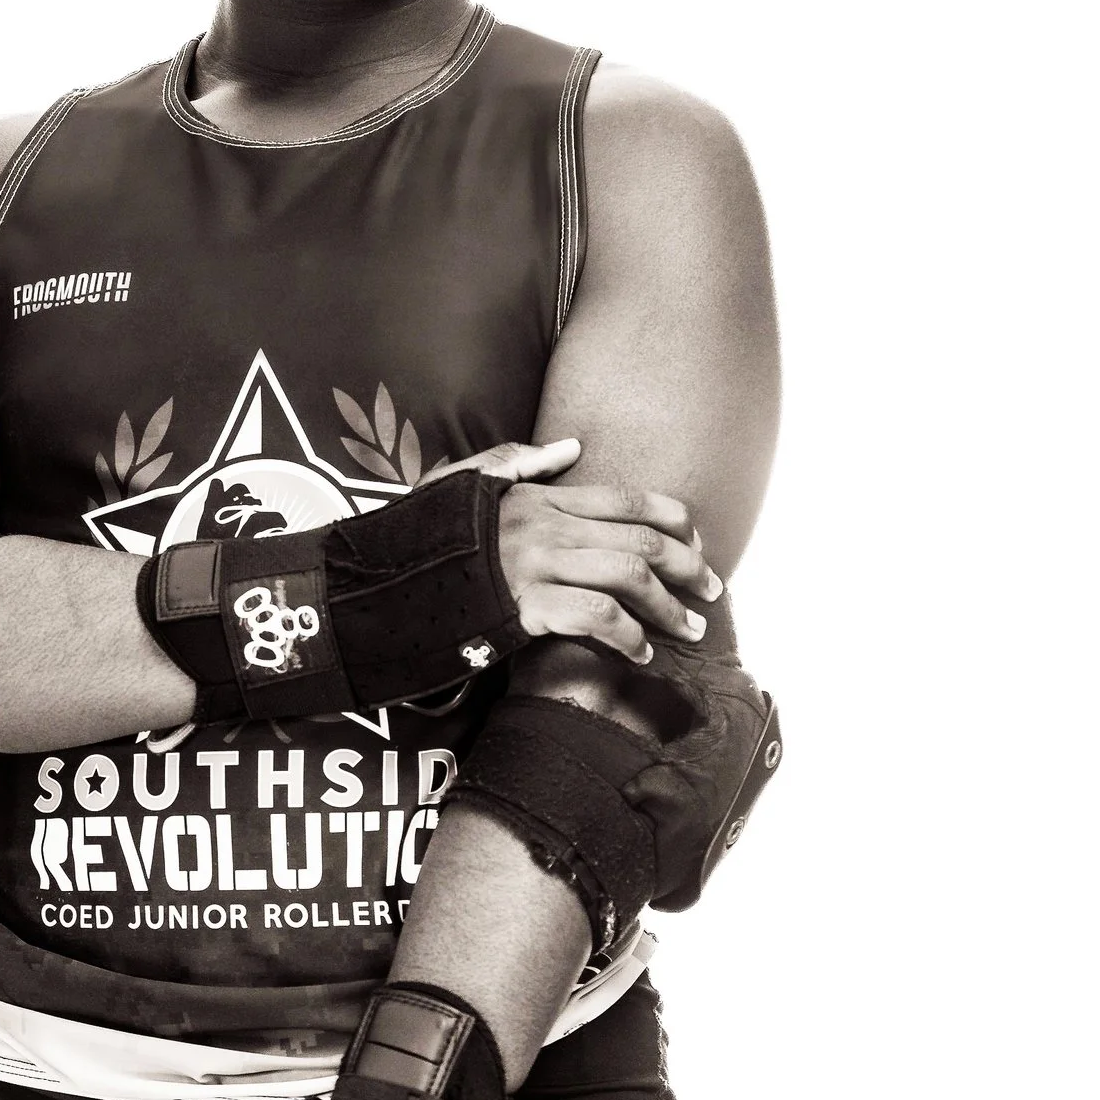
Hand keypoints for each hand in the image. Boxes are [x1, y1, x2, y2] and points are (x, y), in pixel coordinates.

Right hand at [444, 438, 722, 665]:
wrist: (387, 582)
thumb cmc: (429, 537)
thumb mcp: (468, 483)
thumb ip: (521, 461)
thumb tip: (573, 446)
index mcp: (540, 497)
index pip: (626, 498)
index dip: (673, 519)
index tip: (698, 542)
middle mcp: (546, 526)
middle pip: (640, 539)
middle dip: (687, 567)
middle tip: (712, 591)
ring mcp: (536, 565)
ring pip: (628, 577)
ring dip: (668, 607)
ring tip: (687, 629)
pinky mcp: (526, 606)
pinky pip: (597, 617)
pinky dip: (627, 637)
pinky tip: (639, 653)